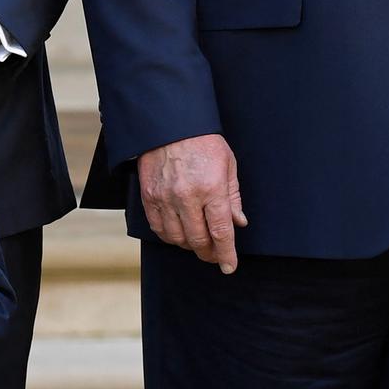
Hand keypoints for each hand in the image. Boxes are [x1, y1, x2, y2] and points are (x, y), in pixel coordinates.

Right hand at [139, 134, 247, 273]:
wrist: (170, 123)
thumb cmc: (202, 141)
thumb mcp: (228, 164)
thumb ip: (233, 196)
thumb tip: (238, 223)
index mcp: (211, 188)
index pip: (221, 232)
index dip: (226, 254)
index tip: (230, 266)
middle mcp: (187, 197)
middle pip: (199, 240)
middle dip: (210, 253)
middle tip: (216, 255)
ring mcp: (165, 197)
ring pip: (177, 238)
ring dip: (190, 246)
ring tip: (198, 242)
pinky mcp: (149, 196)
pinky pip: (158, 228)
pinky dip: (170, 237)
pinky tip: (178, 234)